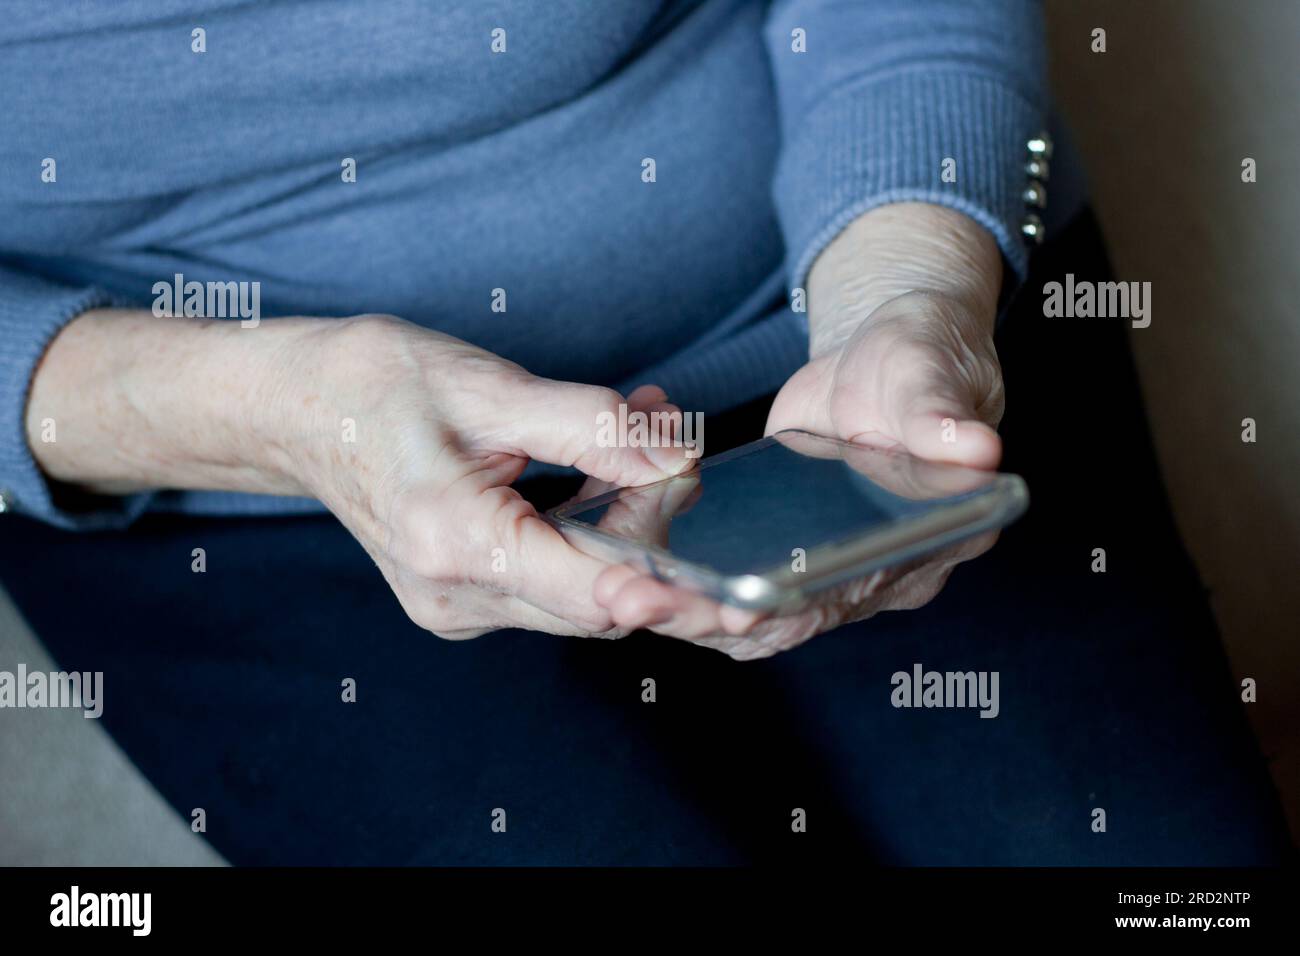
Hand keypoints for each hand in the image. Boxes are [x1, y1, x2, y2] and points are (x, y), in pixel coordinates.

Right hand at [285, 315, 695, 638]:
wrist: (297, 409)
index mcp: (455, 543)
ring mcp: (460, 605)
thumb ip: (594, 428)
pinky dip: (596, 533)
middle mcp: (457, 595)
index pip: (589, 595)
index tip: (732, 598)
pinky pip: (557, 583)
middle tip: (675, 452)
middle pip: (600, 602)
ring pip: (585, 595)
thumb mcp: (490, 389)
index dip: (668, 596)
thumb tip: (679, 457)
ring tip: (642, 436)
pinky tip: (606, 471)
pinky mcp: (468, 596)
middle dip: (656, 533)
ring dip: (630, 527)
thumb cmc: (374, 385)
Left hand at [592, 204, 1006, 658]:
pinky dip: (678, 576)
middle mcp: (879, 574)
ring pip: (747, 610)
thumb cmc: (920, 358)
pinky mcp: (780, 548)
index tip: (736, 616)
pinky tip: (622, 564)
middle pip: (789, 618)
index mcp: (931, 544)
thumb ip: (943, 417)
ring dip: (681, 606)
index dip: (798, 610)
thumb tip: (979, 450)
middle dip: (709, 617)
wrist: (886, 352)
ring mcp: (826, 567)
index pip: (858, 591)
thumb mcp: (929, 376)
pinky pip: (726, 576)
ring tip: (616, 594)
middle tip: (637, 605)